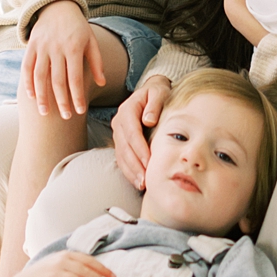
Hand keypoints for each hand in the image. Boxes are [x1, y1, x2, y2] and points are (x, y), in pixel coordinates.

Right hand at [24, 0, 106, 118]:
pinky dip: (27, 82)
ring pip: (40, 76)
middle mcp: (57, 48)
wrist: (58, 6)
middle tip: (66, 117)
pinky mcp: (31, 46)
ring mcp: (42, 47)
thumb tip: (101, 83)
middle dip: (62, 101)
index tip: (80, 111)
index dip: (78, 96)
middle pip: (58, 80)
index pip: (76, 78)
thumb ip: (96, 62)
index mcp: (73, 48)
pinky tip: (31, 96)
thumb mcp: (91, 41)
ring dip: (42, 96)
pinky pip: (27, 67)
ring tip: (45, 113)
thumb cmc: (78, 27)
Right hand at [111, 76, 171, 191]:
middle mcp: (118, 123)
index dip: (140, 149)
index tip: (149, 162)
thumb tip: (149, 120)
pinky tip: (137, 181)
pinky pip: (122, 158)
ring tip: (141, 184)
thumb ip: (155, 105)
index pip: (132, 133)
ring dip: (131, 171)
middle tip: (145, 180)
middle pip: (125, 147)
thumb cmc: (157, 93)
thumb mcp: (159, 92)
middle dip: (135, 165)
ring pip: (121, 155)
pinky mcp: (120, 141)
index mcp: (127, 110)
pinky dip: (129, 171)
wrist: (151, 92)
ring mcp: (118, 133)